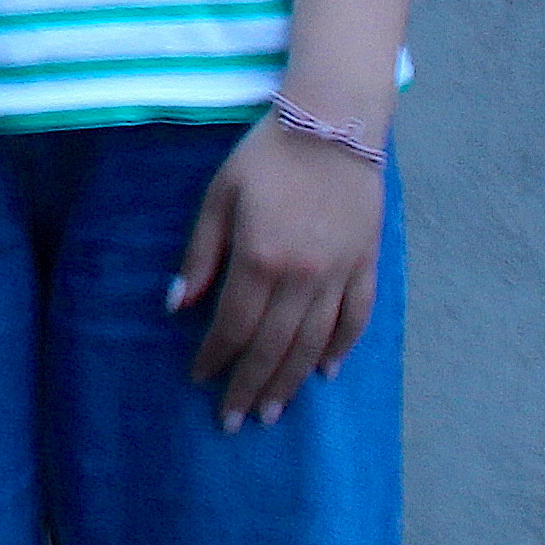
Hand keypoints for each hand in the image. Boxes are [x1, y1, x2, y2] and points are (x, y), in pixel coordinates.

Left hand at [172, 111, 384, 428]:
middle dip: (250, 387)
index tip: (199, 379)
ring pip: (314, 344)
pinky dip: (341, 349)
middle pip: (273, 347)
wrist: (333, 123)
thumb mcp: (218, 197)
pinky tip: (325, 372)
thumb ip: (200, 255)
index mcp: (260, 260)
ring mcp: (340, 274)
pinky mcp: (366, 265)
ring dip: (290, 381)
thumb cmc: (266, 156)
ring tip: (274, 411)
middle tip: (236, 420)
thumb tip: (178, 306)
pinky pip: (356, 319)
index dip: (214, 357)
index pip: (233, 326)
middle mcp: (302, 278)